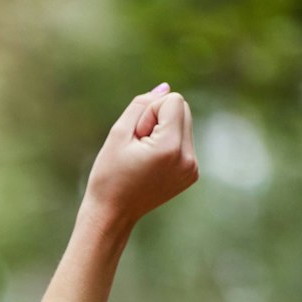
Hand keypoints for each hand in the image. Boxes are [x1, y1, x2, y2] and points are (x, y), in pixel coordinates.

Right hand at [81, 82, 198, 233]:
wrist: (112, 214)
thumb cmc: (108, 175)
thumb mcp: (118, 133)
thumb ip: (141, 104)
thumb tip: (165, 87)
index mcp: (170, 148)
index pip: (173, 100)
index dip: (149, 112)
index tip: (136, 137)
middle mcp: (188, 158)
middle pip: (183, 109)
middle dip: (159, 118)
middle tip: (139, 145)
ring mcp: (192, 168)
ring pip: (184, 123)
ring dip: (163, 131)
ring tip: (145, 156)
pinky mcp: (192, 173)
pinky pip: (184, 141)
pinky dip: (168, 144)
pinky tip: (152, 164)